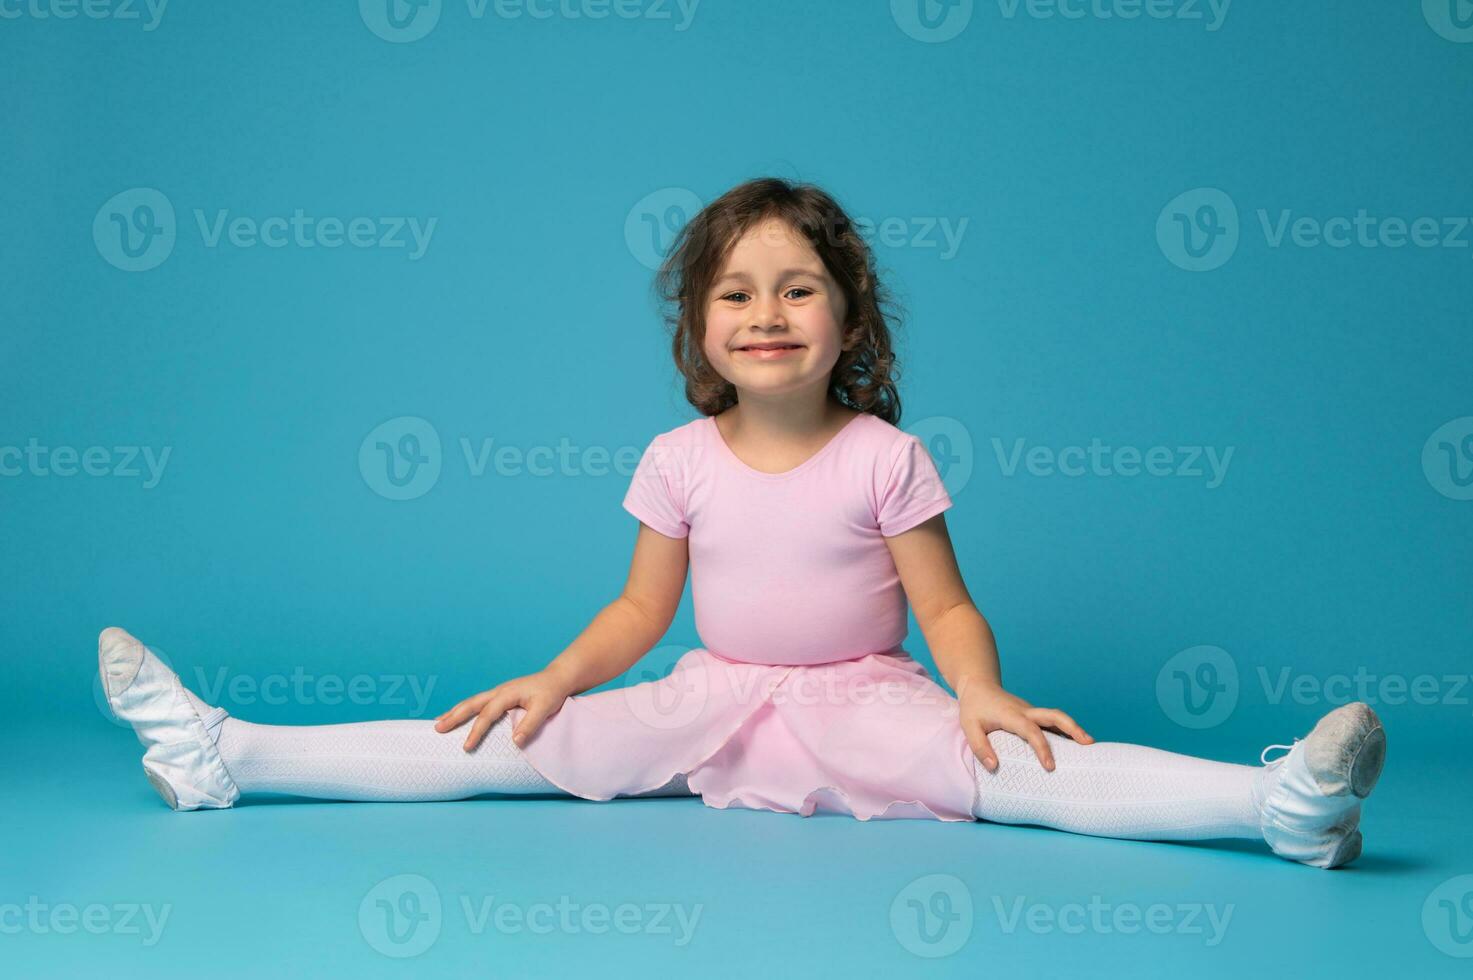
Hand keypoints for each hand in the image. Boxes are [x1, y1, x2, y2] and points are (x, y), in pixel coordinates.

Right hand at [433, 668, 574, 751]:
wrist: (557, 678)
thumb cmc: (551, 693)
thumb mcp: (545, 708)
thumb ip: (530, 724)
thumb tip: (515, 742)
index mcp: (508, 694)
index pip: (487, 714)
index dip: (476, 731)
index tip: (466, 747)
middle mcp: (499, 691)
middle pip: (471, 704)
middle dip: (454, 716)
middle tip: (437, 729)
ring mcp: (498, 692)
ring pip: (472, 702)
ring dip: (455, 712)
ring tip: (438, 723)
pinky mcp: (500, 696)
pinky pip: (478, 703)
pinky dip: (465, 710)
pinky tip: (458, 716)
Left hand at [957, 678, 1092, 772]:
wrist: (978, 685)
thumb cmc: (973, 708)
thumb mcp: (969, 727)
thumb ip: (980, 747)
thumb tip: (994, 767)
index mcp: (1012, 715)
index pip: (1032, 731)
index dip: (1042, 748)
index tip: (1050, 766)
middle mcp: (1026, 711)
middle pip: (1055, 715)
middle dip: (1073, 728)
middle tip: (1089, 744)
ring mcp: (1032, 711)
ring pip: (1057, 717)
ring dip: (1074, 729)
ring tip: (1089, 746)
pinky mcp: (1033, 714)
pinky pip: (1052, 722)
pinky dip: (1065, 731)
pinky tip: (1074, 746)